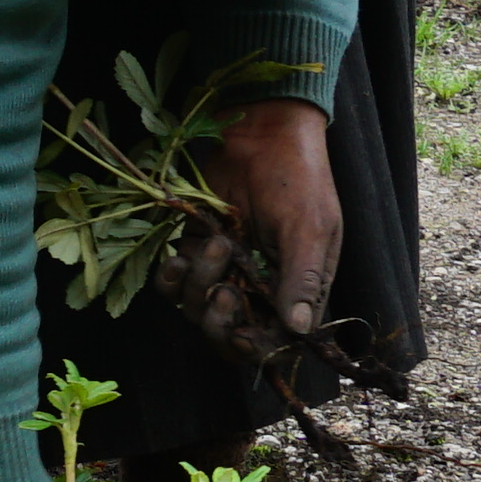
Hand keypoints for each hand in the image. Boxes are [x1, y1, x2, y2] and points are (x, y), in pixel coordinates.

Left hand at [162, 95, 342, 365]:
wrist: (263, 134)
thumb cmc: (297, 179)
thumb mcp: (310, 230)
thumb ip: (303, 280)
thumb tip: (299, 331)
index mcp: (296, 290)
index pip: (275, 341)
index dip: (255, 348)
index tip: (242, 335)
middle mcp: (258, 288)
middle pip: (229, 336)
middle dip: (220, 324)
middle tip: (224, 294)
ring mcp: (224, 270)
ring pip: (196, 310)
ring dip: (200, 286)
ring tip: (218, 243)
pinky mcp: (194, 250)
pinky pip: (172, 285)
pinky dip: (170, 278)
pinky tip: (177, 256)